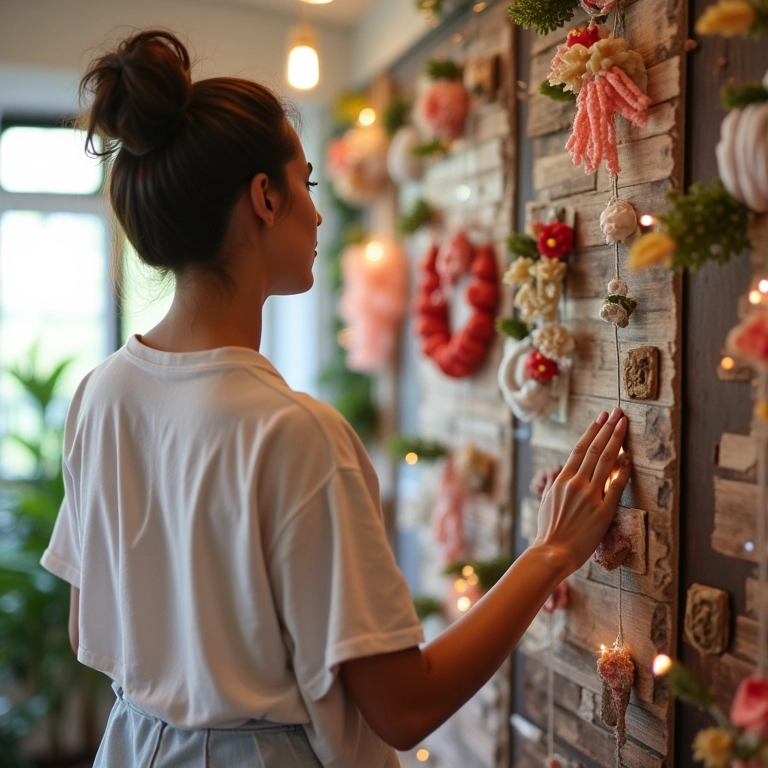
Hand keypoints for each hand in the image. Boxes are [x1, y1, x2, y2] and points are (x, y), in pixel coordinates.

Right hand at [533, 407, 629, 574]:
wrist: (552, 553)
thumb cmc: (548, 531)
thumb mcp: (546, 502)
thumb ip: (556, 485)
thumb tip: (560, 472)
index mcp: (562, 480)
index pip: (580, 448)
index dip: (592, 431)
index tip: (601, 417)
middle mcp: (576, 483)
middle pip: (595, 449)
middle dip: (608, 428)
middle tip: (618, 412)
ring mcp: (590, 496)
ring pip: (606, 461)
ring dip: (617, 440)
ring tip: (624, 424)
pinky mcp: (603, 511)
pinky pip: (616, 486)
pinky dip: (623, 470)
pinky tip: (629, 458)